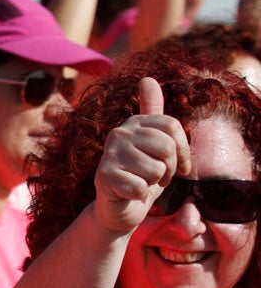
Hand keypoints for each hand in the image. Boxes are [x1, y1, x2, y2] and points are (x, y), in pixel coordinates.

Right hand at [93, 77, 190, 233]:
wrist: (118, 209)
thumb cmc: (141, 177)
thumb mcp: (154, 144)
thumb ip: (153, 113)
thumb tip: (146, 78)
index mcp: (134, 122)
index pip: (172, 127)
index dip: (183, 151)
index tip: (180, 166)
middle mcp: (119, 133)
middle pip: (166, 148)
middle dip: (169, 170)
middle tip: (157, 178)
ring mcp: (109, 154)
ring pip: (155, 169)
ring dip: (153, 184)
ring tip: (142, 184)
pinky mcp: (103, 176)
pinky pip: (140, 187)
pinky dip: (138, 196)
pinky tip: (128, 193)